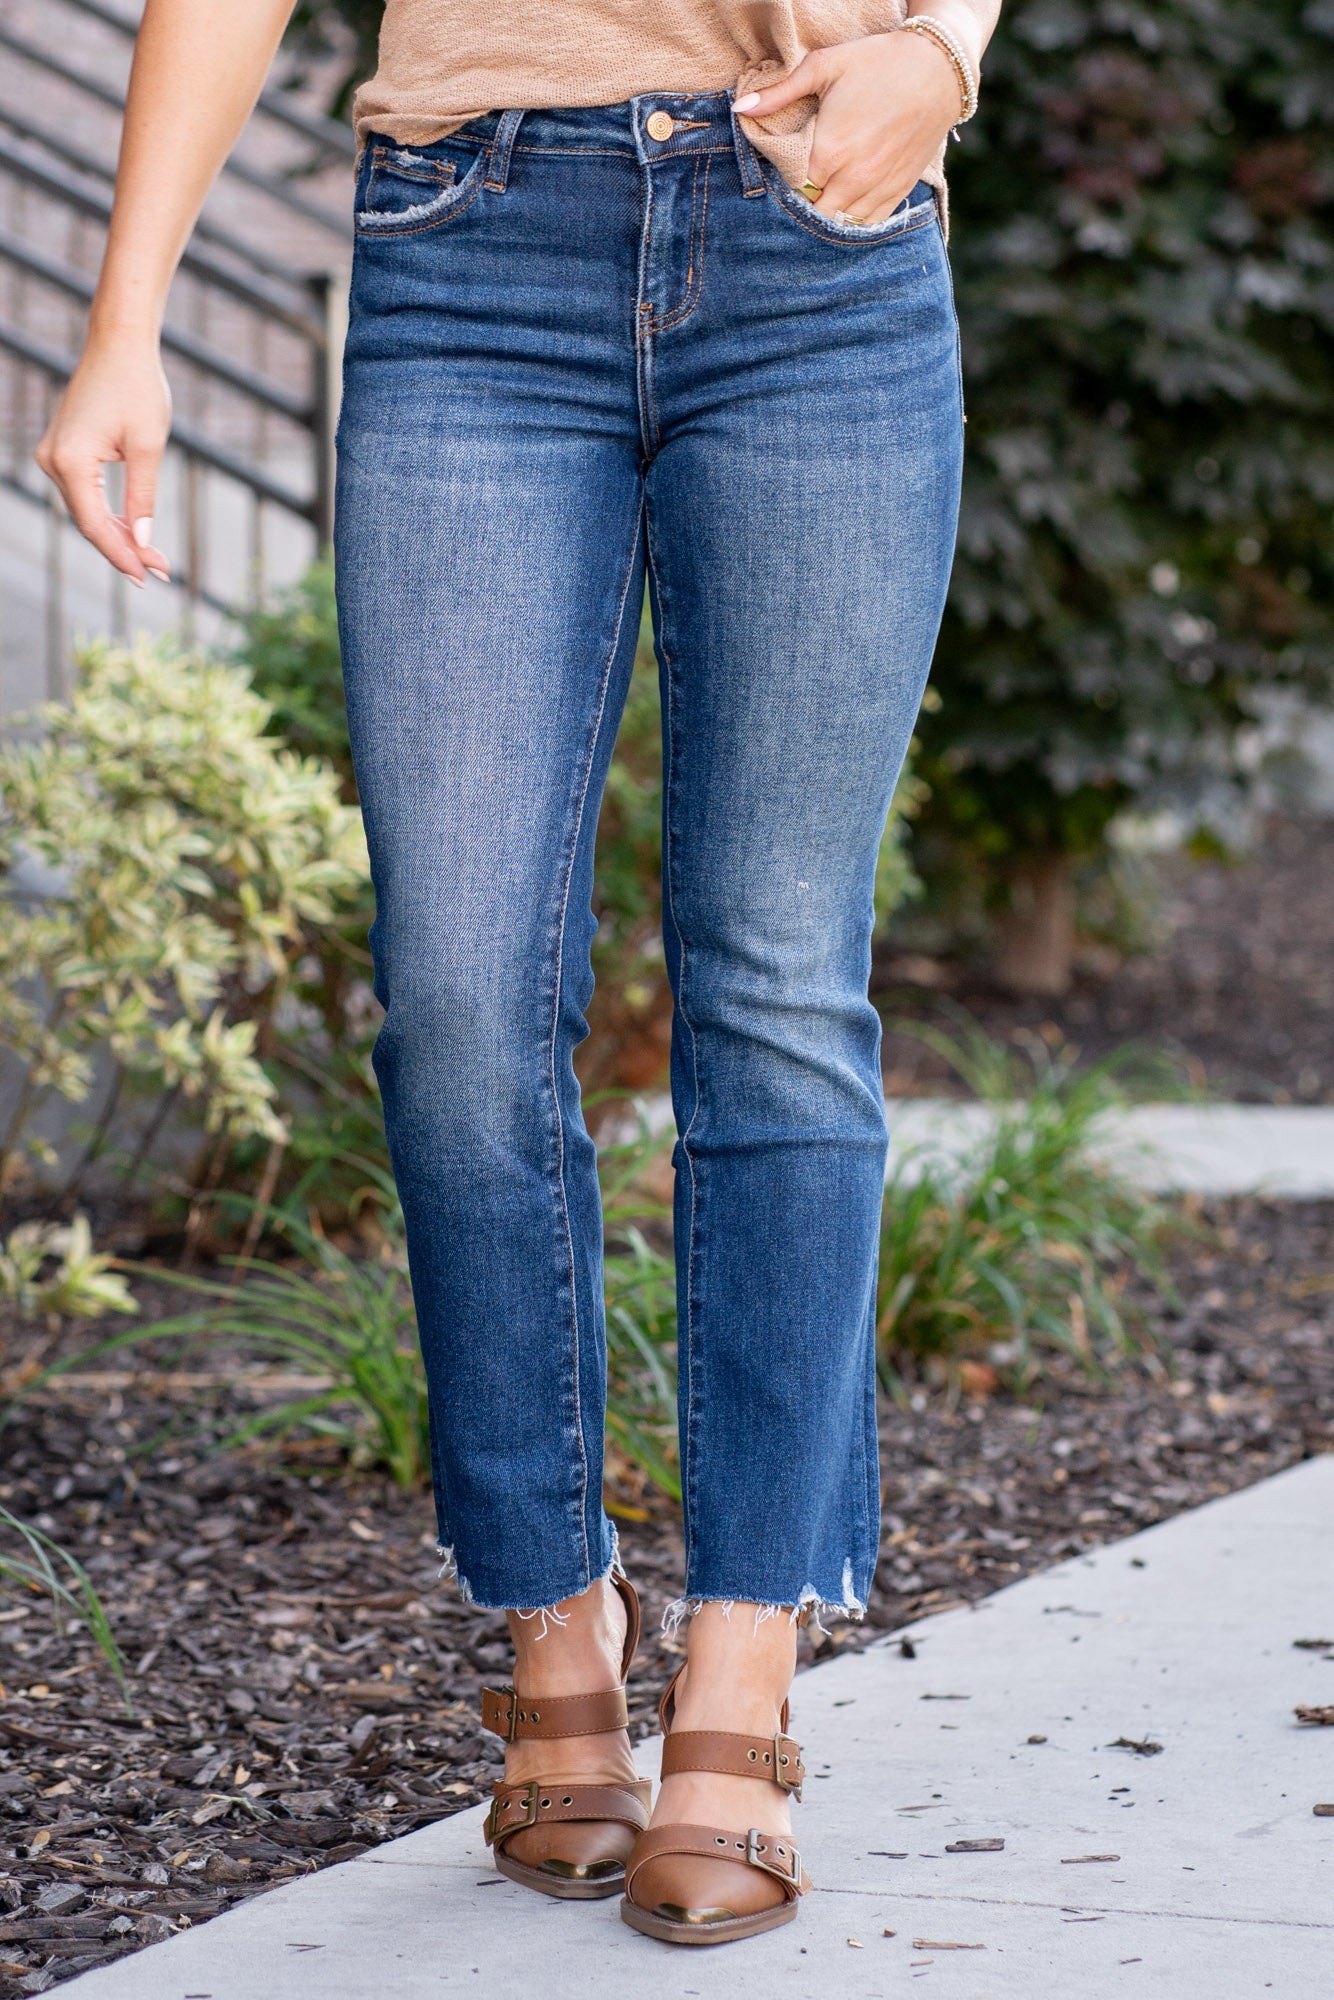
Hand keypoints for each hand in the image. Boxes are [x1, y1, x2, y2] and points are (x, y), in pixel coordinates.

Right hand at [36, 336, 172, 585]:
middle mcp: (53, 460)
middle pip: (89, 521)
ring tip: (154, 558)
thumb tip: (142, 541)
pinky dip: (109, 513)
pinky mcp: (64, 450)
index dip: (122, 555)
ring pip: (86, 511)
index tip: (149, 576)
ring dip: (119, 534)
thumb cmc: (138, 388)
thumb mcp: (148, 447)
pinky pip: (85, 494)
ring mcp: (54, 455)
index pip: (94, 524)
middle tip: (161, 572)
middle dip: (125, 549)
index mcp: (71, 461)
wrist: (119, 345)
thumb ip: (143, 497)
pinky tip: (134, 531)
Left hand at [736, 30, 962, 224]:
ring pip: (838, 225)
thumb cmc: (878, 62)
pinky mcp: (896, 194)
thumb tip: (739, 108)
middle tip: (797, 192)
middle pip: (811, 214)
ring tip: (818, 200)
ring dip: (825, 217)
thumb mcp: (824, 67)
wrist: (938, 69)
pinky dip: (851, 222)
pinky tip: (843, 208)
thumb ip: (780, 93)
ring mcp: (876, 191)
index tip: (780, 175)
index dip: (782, 186)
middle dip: (801, 206)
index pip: (790, 191)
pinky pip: (866, 226)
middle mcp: (851, 180)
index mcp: (828, 153)